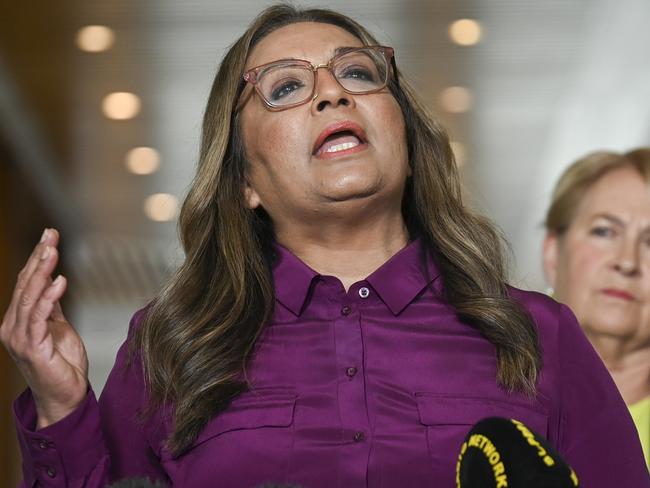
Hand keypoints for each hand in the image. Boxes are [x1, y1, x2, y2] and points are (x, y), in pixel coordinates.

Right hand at [0, 228, 88, 427]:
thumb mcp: (58, 328)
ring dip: (42, 271)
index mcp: (19, 320)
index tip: (49, 236)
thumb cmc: (62, 364)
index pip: (26, 283)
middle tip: (50, 235)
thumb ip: (52, 307)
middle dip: (38, 258)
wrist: (65, 396)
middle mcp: (13, 326)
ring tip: (53, 251)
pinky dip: (49, 297)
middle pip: (25, 285)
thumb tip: (53, 281)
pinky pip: (39, 316)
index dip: (37, 258)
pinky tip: (60, 281)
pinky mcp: (31, 347)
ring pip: (29, 297)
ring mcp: (19, 336)